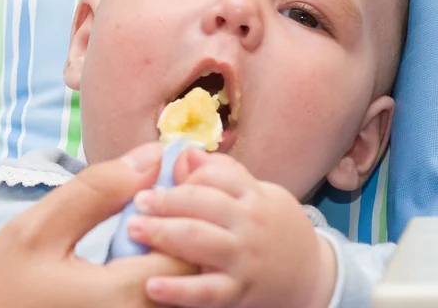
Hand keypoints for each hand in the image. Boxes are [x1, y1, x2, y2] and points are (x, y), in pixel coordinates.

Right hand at [0, 143, 193, 307]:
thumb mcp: (37, 230)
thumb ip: (97, 191)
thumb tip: (152, 156)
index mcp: (119, 300)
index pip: (187, 249)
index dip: (189, 206)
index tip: (176, 174)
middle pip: (191, 270)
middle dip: (187, 222)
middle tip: (171, 189)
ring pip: (182, 288)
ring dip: (178, 245)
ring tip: (157, 214)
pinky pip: (161, 300)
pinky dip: (164, 268)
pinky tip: (142, 245)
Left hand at [127, 150, 336, 307]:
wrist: (310, 273)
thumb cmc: (272, 224)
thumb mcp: (255, 192)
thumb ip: (221, 173)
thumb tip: (184, 153)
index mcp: (252, 194)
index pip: (214, 175)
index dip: (184, 176)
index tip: (159, 180)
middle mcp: (249, 223)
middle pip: (203, 204)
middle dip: (166, 200)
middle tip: (137, 201)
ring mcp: (244, 259)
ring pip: (201, 241)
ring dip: (164, 234)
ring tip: (134, 229)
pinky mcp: (239, 293)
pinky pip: (206, 292)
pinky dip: (178, 290)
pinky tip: (152, 285)